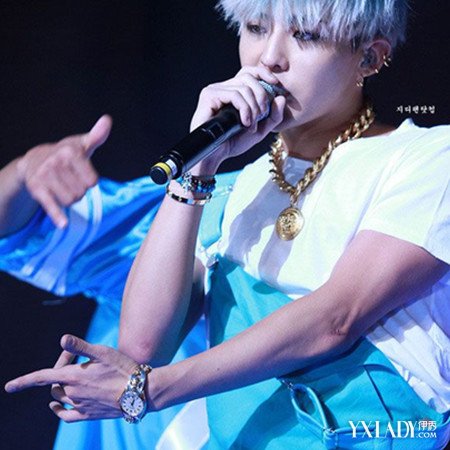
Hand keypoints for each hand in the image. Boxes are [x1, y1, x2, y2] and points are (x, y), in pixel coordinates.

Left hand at [4, 334, 137, 421]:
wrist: (140, 392)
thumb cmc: (123, 368)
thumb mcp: (103, 352)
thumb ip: (81, 347)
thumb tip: (62, 339)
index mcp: (75, 377)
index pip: (43, 378)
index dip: (24, 381)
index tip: (9, 386)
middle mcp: (74, 393)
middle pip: (55, 382)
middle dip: (60, 369)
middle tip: (77, 358)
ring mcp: (81, 406)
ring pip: (61, 396)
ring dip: (62, 385)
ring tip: (76, 375)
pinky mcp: (89, 415)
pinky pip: (67, 415)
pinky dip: (59, 410)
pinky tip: (57, 406)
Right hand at [16, 115, 111, 227]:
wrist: (34, 158)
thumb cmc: (65, 153)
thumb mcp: (81, 143)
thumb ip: (97, 136)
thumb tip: (107, 120)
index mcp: (71, 152)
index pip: (92, 181)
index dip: (90, 181)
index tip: (83, 175)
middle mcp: (57, 162)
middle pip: (82, 192)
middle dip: (80, 190)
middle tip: (71, 181)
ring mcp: (45, 176)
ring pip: (70, 200)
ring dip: (70, 199)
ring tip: (64, 187)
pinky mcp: (37, 189)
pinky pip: (51, 206)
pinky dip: (57, 216)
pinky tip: (63, 224)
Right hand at [190, 66, 285, 173]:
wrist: (215, 155)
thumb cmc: (233, 143)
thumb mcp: (259, 130)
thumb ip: (273, 116)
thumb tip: (281, 98)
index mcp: (233, 91)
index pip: (249, 72)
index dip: (263, 73)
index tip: (276, 84)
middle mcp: (223, 88)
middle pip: (248, 77)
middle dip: (261, 96)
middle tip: (261, 116)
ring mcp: (215, 90)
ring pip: (243, 87)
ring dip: (253, 107)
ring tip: (251, 125)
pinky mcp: (209, 96)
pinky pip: (234, 95)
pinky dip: (244, 109)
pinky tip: (244, 122)